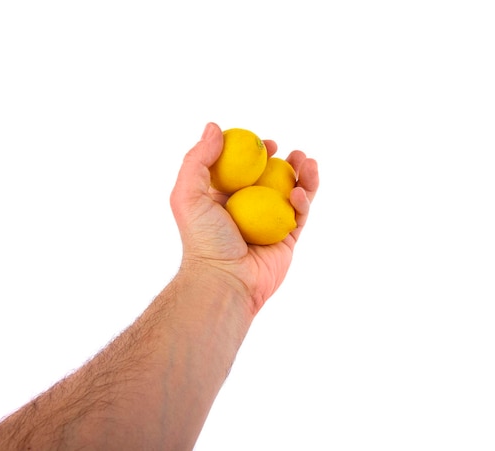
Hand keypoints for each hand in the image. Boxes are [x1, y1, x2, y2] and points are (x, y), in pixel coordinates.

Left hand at [170, 123, 318, 313]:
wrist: (226, 281)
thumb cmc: (204, 240)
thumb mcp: (188, 195)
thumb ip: (198, 160)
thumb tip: (214, 127)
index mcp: (223, 199)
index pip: (242, 169)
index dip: (255, 153)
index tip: (265, 142)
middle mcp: (247, 211)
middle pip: (271, 179)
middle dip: (285, 162)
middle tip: (291, 152)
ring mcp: (269, 225)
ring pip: (291, 194)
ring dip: (302, 176)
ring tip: (306, 162)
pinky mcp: (287, 240)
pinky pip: (300, 215)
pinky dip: (304, 201)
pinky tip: (300, 194)